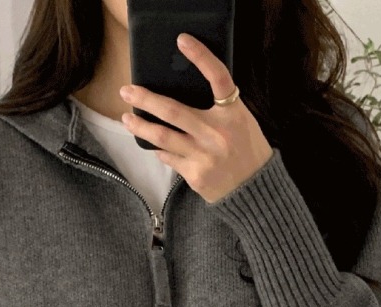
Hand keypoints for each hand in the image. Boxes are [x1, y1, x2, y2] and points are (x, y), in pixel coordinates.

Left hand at [118, 32, 272, 204]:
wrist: (254, 191)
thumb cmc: (247, 151)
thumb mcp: (241, 122)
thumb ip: (221, 108)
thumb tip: (188, 90)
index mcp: (233, 115)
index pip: (218, 78)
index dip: (201, 57)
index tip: (182, 41)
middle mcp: (217, 134)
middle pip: (173, 111)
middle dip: (146, 99)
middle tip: (126, 91)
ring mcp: (204, 156)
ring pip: (162, 137)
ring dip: (140, 126)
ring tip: (126, 119)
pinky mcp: (195, 175)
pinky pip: (169, 158)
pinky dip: (159, 150)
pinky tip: (153, 145)